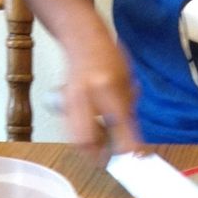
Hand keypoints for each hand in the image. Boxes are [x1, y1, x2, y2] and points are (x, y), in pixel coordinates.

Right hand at [62, 32, 139, 156]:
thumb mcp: (127, 80)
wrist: (81, 37)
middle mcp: (87, 95)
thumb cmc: (108, 56)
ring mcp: (71, 101)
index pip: (119, 124)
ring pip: (77, 139)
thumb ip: (129, 111)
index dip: (127, 145)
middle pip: (88, 139)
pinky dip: (82, 141)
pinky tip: (92, 138)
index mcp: (107, 86)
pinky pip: (71, 132)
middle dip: (99, 156)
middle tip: (110, 161)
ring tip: (101, 152)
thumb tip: (134, 141)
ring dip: (89, 151)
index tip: (134, 156)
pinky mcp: (63, 105)